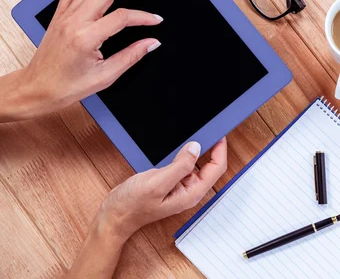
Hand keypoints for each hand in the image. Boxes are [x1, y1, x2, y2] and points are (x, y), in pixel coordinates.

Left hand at [6, 0, 161, 120]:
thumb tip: (152, 43)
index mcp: (86, 38)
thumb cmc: (67, 86)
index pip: (121, 18)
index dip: (142, 17)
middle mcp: (74, 22)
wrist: (37, 88)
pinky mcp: (59, 15)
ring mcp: (65, 16)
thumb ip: (131, 56)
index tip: (156, 20)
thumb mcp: (105, 76)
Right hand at [95, 138, 227, 241]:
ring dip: (196, 150)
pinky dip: (183, 154)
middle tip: (208, 130)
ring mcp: (180, 186)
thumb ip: (180, 166)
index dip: (220, 150)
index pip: (216, 169)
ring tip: (196, 134)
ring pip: (196, 163)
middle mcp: (189, 190)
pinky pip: (183, 164)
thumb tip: (196, 148)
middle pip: (209, 166)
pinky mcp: (170, 181)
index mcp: (191, 193)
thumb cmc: (133, 206)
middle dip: (211, 148)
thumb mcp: (158, 183)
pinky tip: (179, 146)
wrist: (115, 214)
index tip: (219, 135)